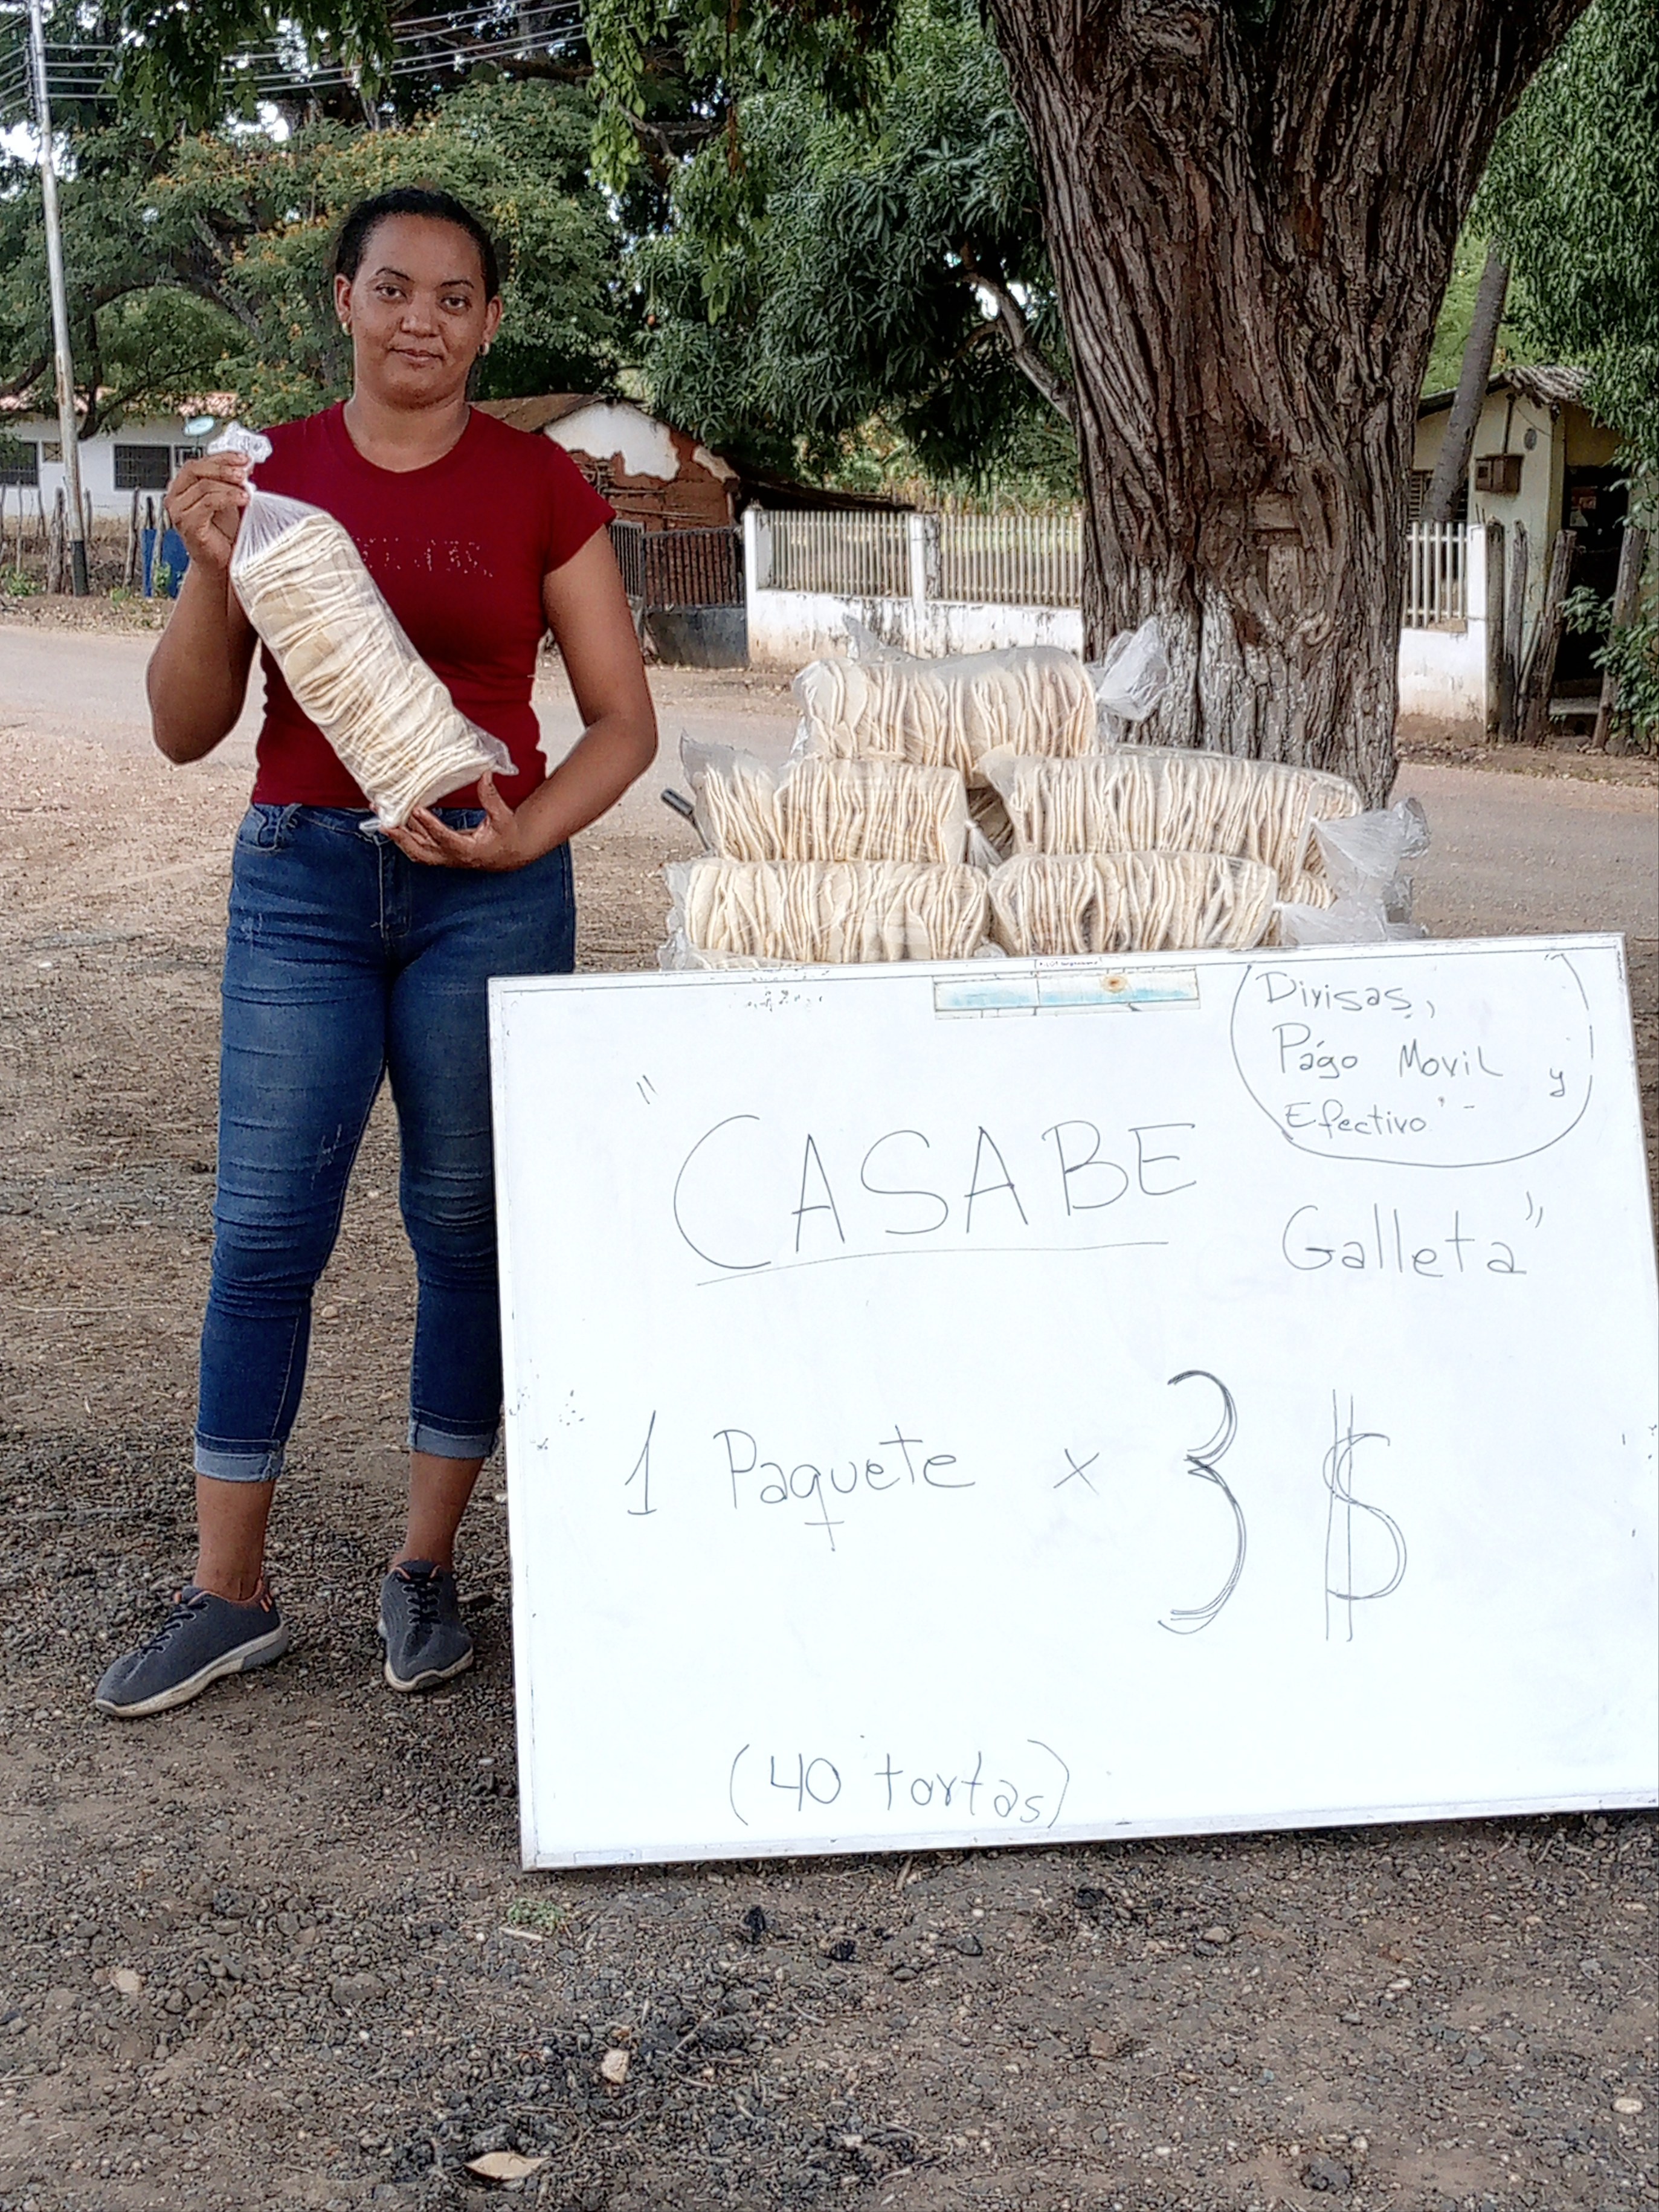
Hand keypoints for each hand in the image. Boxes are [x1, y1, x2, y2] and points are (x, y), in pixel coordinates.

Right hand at [164, 454, 249, 574]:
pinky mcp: (187, 524)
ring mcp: (178, 511)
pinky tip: (241, 499)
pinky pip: (207, 502)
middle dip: (223, 468)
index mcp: (182, 487)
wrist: (219, 562)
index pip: (198, 463)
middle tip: (243, 472)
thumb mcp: (226, 500)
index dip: (221, 457)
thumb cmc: (221, 534)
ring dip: (229, 485)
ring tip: (246, 492)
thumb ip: (229, 482)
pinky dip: (227, 497)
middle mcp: (175, 497)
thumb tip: (243, 464)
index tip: (242, 458)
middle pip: (195, 469)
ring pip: (203, 485)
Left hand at [386, 774, 538, 870]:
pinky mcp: (439, 852)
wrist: (507, 855)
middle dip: (402, 837)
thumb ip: (491, 797)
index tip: (417, 809)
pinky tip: (393, 819)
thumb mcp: (503, 817)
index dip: (431, 825)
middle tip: (386, 821)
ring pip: (415, 849)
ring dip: (398, 835)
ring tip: (382, 817)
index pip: (445, 838)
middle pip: (421, 851)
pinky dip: (404, 834)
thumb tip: (485, 775)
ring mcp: (444, 856)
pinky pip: (417, 845)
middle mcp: (452, 857)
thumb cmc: (505, 837)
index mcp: (469, 851)